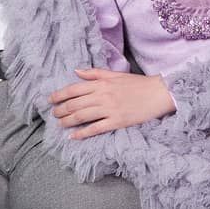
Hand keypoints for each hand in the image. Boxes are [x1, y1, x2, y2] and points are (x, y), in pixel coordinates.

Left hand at [49, 67, 176, 138]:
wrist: (158, 93)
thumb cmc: (137, 84)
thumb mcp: (115, 74)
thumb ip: (94, 73)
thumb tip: (76, 72)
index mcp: (101, 83)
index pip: (74, 89)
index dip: (59, 95)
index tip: (50, 100)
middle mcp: (102, 96)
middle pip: (75, 104)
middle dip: (61, 110)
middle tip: (54, 115)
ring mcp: (109, 109)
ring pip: (82, 116)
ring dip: (67, 121)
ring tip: (60, 124)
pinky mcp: (117, 122)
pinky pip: (95, 128)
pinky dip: (82, 133)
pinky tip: (73, 136)